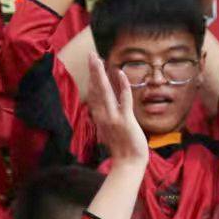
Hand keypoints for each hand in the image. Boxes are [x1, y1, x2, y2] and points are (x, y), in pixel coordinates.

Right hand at [86, 49, 148, 167]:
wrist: (128, 163)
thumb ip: (105, 120)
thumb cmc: (121, 149)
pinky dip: (122, 85)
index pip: (94, 95)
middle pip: (95, 89)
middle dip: (93, 71)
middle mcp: (103, 116)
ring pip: (105, 91)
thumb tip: (101, 112)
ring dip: (101, 74)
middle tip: (90, 55)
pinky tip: (120, 72)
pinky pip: (123, 99)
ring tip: (97, 59)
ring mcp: (113, 117)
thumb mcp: (109, 132)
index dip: (93, 79)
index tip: (92, 66)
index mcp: (99, 118)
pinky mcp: (125, 120)